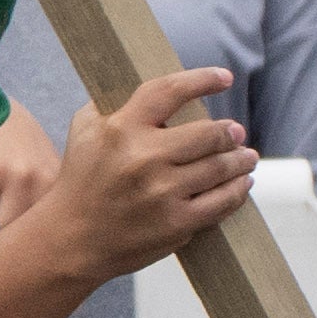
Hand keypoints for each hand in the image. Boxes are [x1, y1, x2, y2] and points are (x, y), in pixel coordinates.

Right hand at [25, 61, 258, 281]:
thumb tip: (158, 89)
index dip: (203, 80)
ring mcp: (163, 192)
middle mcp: (143, 158)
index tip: (224, 78)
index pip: (169, 91)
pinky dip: (238, 190)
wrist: (70, 239)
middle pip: (209, 133)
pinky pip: (223, 201)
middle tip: (237, 132)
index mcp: (119, 129)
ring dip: (241, 160)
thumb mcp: (84, 131)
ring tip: (246, 157)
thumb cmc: (80, 181)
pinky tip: (241, 183)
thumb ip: (115, 104)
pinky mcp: (177, 223)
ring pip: (222, 167)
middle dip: (230, 132)